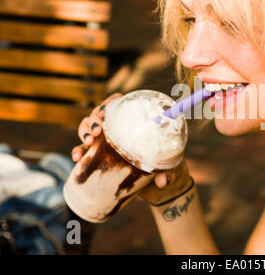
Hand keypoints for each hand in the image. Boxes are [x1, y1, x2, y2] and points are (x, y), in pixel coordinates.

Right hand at [71, 92, 192, 205]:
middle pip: (99, 114)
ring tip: (88, 140)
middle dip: (93, 119)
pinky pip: (83, 148)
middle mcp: (116, 127)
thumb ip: (167, 171)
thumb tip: (163, 181)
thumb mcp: (165, 166)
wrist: (150, 182)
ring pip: (88, 127)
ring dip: (84, 130)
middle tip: (97, 131)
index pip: (118, 103)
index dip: (109, 103)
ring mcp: (105, 139)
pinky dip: (78, 150)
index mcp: (133, 121)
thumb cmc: (160, 164)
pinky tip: (77, 157)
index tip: (105, 113)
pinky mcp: (97, 154)